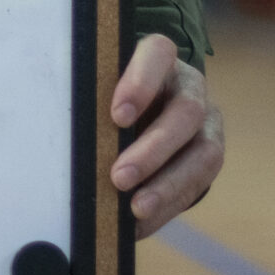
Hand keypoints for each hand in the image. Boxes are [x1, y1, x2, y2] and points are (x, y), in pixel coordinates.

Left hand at [108, 34, 223, 236]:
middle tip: (119, 177)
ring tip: (136, 208)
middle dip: (153, 149)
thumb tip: (65, 145)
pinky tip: (142, 221)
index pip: (158, 54)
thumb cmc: (105, 101)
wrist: (141, 115)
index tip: (117, 116)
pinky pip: (200, 183)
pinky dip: (168, 205)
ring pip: (204, 151)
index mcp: (157, 60)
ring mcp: (206, 121)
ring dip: (168, 183)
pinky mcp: (210, 155)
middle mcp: (188, 86)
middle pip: (186, 111)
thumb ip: (92, 108)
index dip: (141, 82)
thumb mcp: (99, 95)